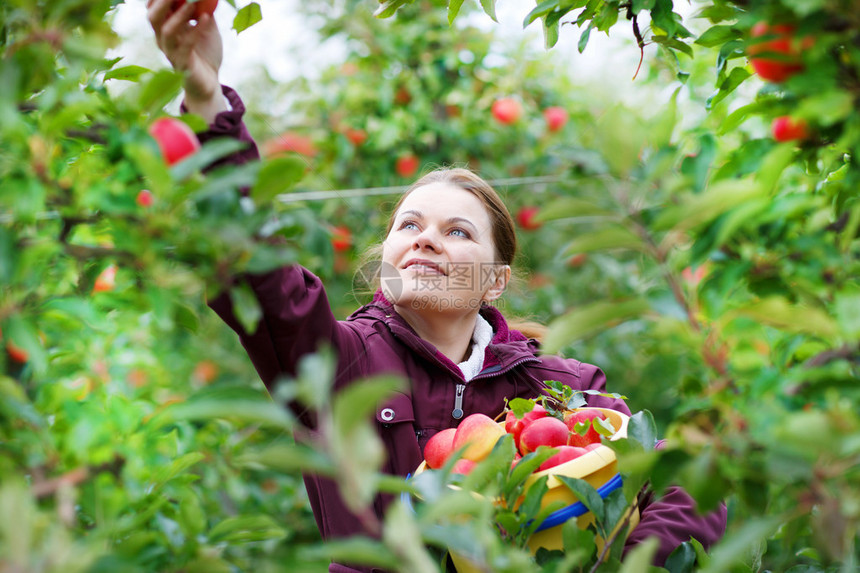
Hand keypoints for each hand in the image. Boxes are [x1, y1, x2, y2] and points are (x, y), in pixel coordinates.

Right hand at [147, 0, 226, 121]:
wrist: (210, 82)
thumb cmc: (205, 53)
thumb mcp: (207, 27)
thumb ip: (205, 10)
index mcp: (164, 27)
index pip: (153, 7)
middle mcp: (162, 38)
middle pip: (153, 16)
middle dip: (162, 1)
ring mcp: (170, 52)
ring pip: (167, 31)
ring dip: (180, 14)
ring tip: (193, 1)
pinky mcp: (182, 64)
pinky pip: (187, 45)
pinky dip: (197, 30)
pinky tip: (207, 19)